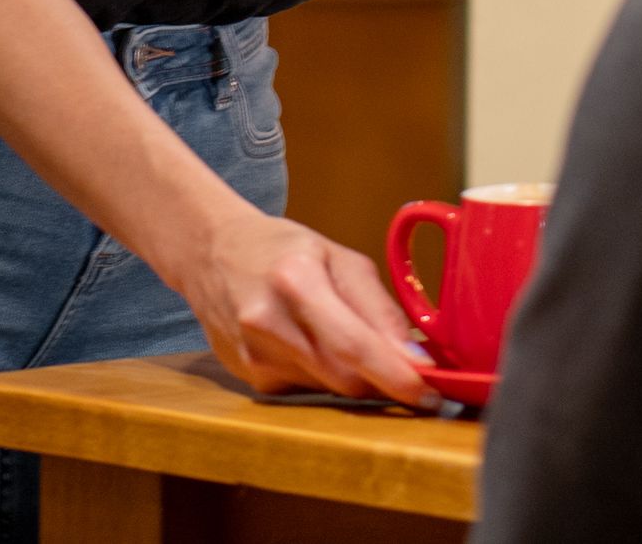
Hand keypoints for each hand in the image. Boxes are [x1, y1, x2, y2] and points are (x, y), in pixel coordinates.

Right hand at [173, 209, 433, 402]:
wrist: (212, 252)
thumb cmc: (283, 249)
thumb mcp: (339, 257)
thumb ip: (378, 306)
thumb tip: (413, 356)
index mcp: (297, 281)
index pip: (354, 345)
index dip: (395, 375)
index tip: (429, 392)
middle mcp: (268, 322)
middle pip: (344, 376)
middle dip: (383, 379)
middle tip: (412, 373)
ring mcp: (252, 355)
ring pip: (328, 387)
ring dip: (354, 375)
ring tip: (350, 340)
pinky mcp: (247, 376)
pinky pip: (305, 388)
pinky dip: (323, 374)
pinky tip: (312, 344)